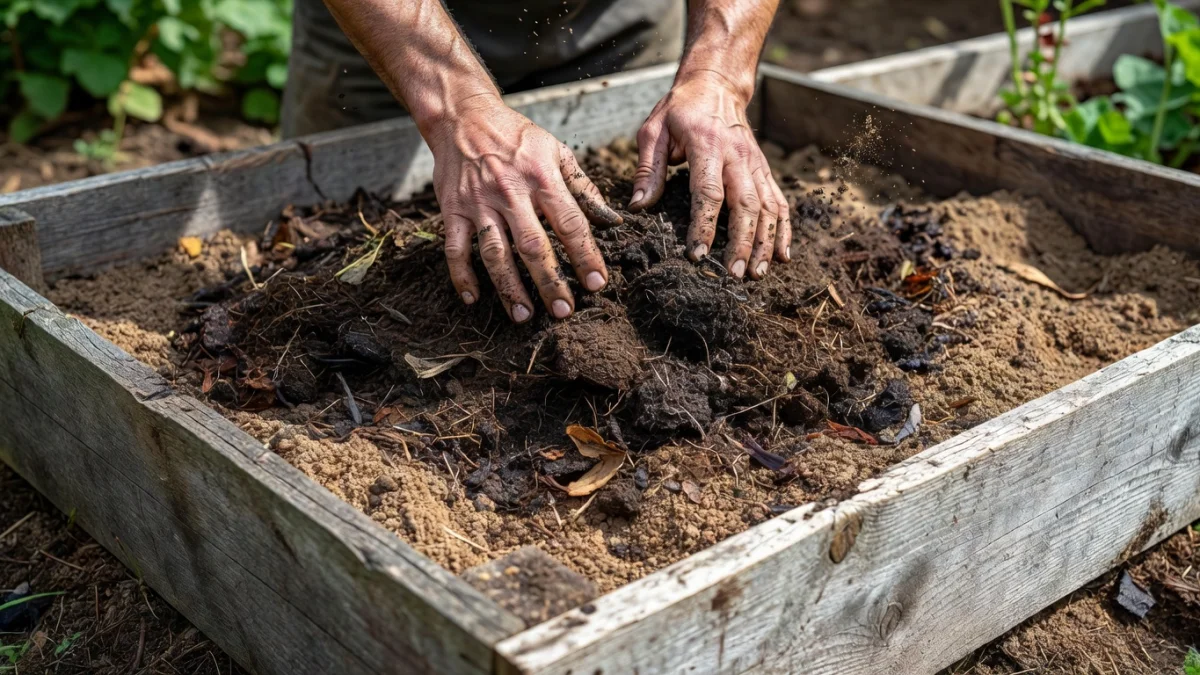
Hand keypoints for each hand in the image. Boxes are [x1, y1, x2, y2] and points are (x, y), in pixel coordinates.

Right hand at [428, 96, 621, 322]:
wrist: (464, 116)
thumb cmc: (516, 136)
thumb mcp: (556, 151)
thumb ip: (583, 187)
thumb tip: (611, 219)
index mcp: (542, 178)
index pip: (570, 223)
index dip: (585, 256)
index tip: (597, 283)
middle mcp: (510, 192)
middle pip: (533, 245)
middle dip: (550, 281)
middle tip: (563, 311)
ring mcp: (479, 203)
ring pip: (495, 253)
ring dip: (509, 287)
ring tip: (524, 315)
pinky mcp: (452, 209)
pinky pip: (455, 248)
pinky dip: (462, 275)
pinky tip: (473, 299)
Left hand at [629, 72, 790, 278]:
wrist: (716, 84)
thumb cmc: (680, 110)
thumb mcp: (654, 130)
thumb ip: (647, 169)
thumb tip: (638, 206)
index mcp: (707, 146)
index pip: (708, 192)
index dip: (704, 225)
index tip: (698, 254)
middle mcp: (737, 157)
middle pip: (745, 205)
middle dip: (742, 243)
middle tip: (733, 275)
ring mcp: (755, 164)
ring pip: (767, 208)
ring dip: (764, 243)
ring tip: (756, 274)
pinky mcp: (764, 170)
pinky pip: (779, 202)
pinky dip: (783, 230)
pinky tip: (782, 256)